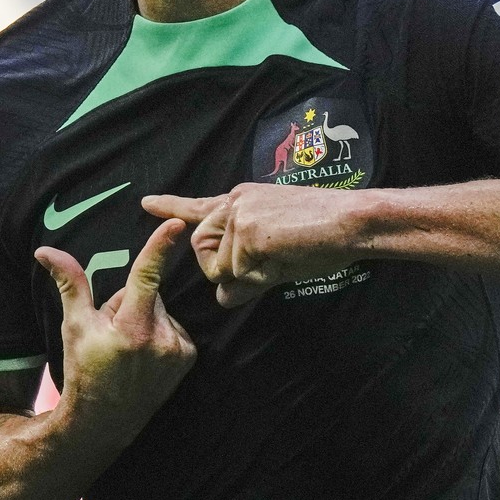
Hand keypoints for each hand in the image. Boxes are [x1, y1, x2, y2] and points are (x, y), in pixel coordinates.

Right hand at [34, 219, 195, 441]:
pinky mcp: (188, 356)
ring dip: (145, 318)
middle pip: (147, 292)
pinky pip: (173, 326)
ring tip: (128, 347)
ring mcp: (177, 350)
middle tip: (112, 332)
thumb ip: (69, 284)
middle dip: (130, 302)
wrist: (104, 421)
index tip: (177, 224)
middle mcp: (160, 339)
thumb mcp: (74, 326)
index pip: (146, 277)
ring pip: (161, 308)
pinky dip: (160, 332)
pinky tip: (145, 354)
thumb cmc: (84, 370)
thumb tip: (45, 250)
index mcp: (131, 328)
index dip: (160, 246)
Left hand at [143, 184, 361, 306]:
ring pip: (220, 265)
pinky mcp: (247, 229)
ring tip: (283, 256)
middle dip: (222, 269)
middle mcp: (235, 202)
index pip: (200, 207)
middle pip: (201, 247)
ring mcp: (239, 214)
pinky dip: (260, 276)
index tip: (147, 203)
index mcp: (243, 201)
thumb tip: (224, 297)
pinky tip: (286, 256)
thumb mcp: (279, 255)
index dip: (172, 207)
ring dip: (246, 274)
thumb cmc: (325, 236)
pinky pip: (238, 272)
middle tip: (262, 266)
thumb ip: (248, 273)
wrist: (352, 221)